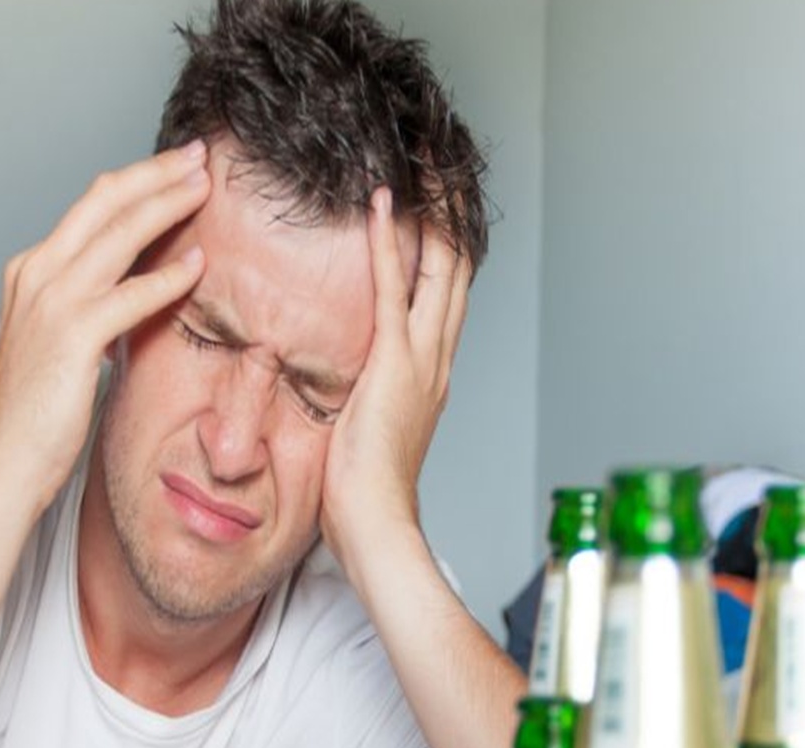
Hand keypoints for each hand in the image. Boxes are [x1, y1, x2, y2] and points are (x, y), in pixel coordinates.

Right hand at [0, 142, 210, 513]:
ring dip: (166, 206)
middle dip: (155, 174)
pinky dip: (167, 277)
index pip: (91, 207)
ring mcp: (49, 302)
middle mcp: (36, 273)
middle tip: (199, 156)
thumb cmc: (38, 411)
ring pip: (117, 235)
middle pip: (104, 203)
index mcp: (32, 270)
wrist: (3, 462)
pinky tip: (199, 264)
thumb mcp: (64, 341)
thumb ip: (93, 306)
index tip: (177, 168)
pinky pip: (129, 296)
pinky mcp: (70, 337)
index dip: (136, 182)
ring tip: (206, 188)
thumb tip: (138, 288)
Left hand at [320, 186, 470, 565]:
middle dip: (451, 214)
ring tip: (422, 165)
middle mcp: (438, 357)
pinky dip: (390, 244)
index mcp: (432, 370)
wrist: (378, 524)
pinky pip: (393, 290)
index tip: (435, 205)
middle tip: (440, 166)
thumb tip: (347, 378)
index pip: (445, 294)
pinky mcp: (395, 364)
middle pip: (456, 268)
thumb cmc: (366, 488)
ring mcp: (422, 359)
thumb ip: (369, 393)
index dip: (446, 245)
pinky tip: (383, 205)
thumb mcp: (370, 426)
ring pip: (440, 268)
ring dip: (432, 213)